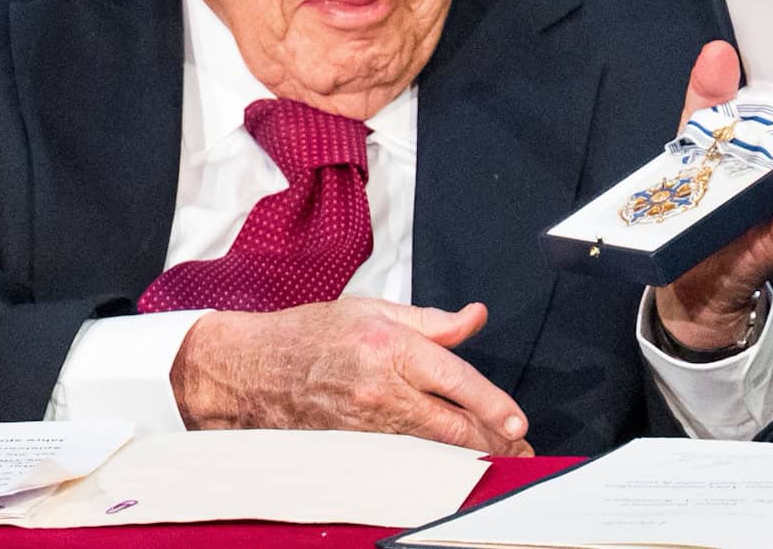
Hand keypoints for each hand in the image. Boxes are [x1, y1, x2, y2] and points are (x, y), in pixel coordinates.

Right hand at [168, 296, 533, 455]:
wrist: (253, 369)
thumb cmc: (309, 334)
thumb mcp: (373, 309)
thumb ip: (431, 321)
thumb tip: (474, 318)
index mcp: (388, 346)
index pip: (454, 380)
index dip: (492, 403)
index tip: (516, 421)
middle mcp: (380, 389)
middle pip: (450, 426)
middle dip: (491, 441)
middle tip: (519, 446)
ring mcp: (366, 424)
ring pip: (432, 449)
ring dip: (469, 456)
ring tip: (498, 457)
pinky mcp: (354, 446)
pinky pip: (405, 457)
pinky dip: (433, 462)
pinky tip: (451, 463)